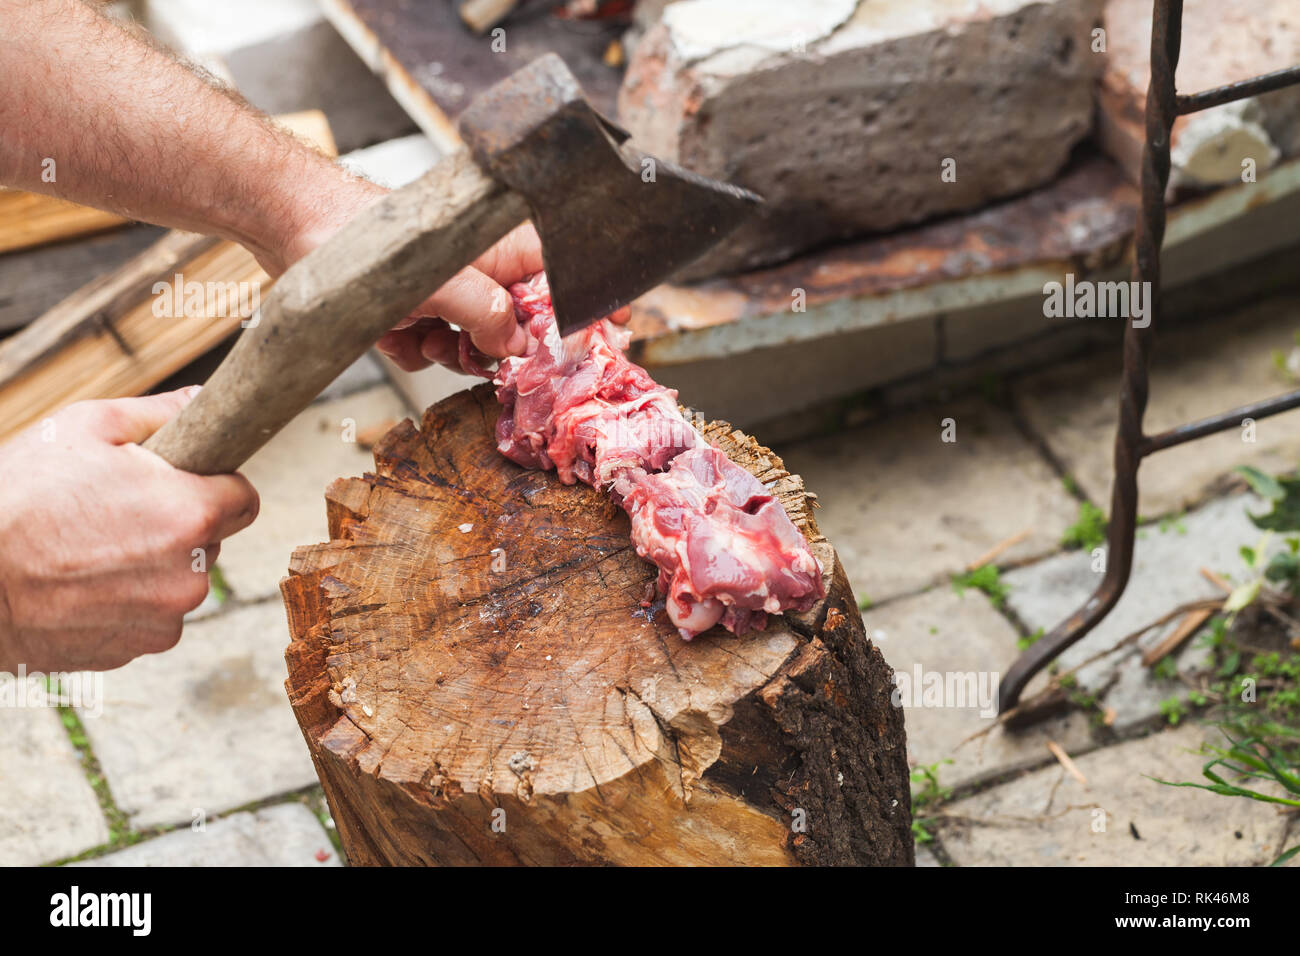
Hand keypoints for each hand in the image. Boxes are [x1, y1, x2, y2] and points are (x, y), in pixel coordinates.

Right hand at [0, 388, 258, 671]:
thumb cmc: (17, 497)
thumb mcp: (84, 428)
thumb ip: (159, 414)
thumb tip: (204, 400)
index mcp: (191, 515)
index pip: (245, 499)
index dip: (216, 485)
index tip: (187, 483)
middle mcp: (190, 574)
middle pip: (210, 540)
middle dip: (179, 524)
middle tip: (121, 510)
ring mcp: (162, 618)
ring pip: (178, 581)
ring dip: (152, 566)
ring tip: (90, 549)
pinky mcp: (133, 649)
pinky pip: (148, 616)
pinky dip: (124, 601)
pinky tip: (79, 584)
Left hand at [276, 179, 629, 375]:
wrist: (292, 227)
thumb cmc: (366, 239)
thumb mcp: (439, 283)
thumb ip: (487, 315)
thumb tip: (516, 345)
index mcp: (505, 246)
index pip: (566, 281)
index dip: (585, 314)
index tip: (607, 337)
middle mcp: (483, 268)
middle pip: (521, 325)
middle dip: (496, 347)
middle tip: (473, 350)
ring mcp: (449, 289)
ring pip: (476, 343)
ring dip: (449, 350)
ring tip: (420, 333)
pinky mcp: (418, 308)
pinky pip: (435, 347)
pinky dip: (414, 349)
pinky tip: (391, 332)